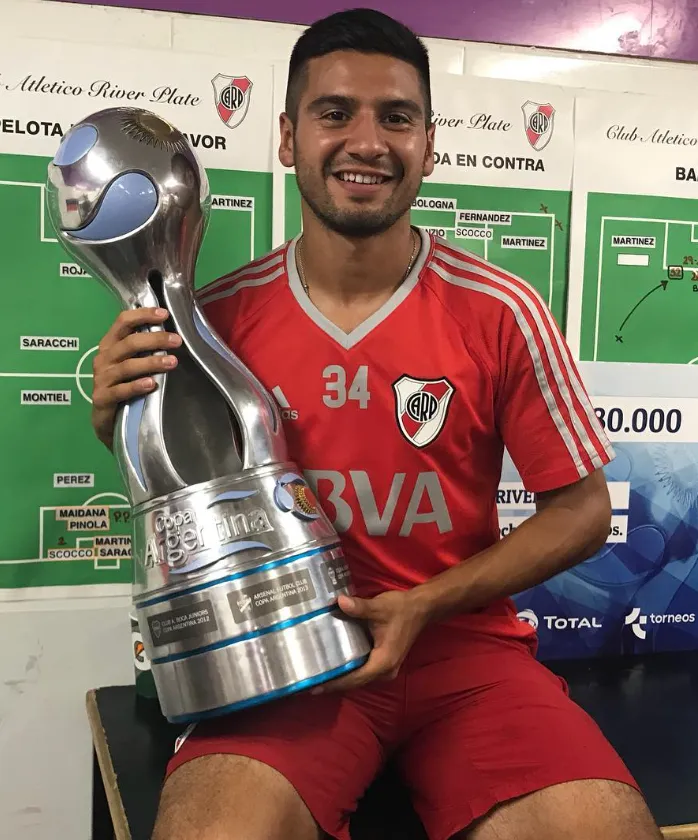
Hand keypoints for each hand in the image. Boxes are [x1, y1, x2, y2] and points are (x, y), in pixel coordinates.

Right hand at [91, 307, 181, 449]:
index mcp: (110, 345)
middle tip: (177, 341)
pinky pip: (120, 390)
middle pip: (129, 343)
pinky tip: (152, 384)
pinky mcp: (102, 398)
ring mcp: (101, 379)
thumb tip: (170, 335)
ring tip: (172, 362)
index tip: (164, 314)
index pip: (123, 322)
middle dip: (155, 339)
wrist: (106, 420)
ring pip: (127, 366)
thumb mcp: (131, 364)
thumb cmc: (122, 386)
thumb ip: (143, 350)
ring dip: (151, 363)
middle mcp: (104, 358)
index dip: (142, 315)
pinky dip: (136, 386)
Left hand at [313, 590, 429, 693]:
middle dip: (334, 682)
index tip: (314, 686)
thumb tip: (338, 602)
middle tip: (310, 680)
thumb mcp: (379, 607)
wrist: (421, 608)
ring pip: (359, 677)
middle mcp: (385, 671)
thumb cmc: (401, 609)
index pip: (355, 678)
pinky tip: (334, 663)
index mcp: (383, 662)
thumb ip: (359, 607)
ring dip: (341, 677)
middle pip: (355, 682)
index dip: (335, 683)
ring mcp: (386, 669)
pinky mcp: (384, 662)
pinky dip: (350, 669)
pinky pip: (363, 671)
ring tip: (318, 674)